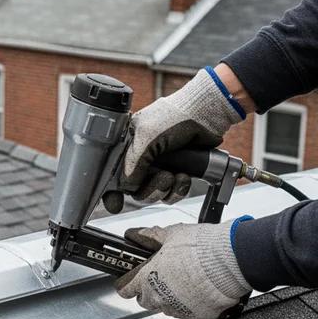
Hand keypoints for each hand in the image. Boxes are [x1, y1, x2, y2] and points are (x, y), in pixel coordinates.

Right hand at [111, 68, 244, 210]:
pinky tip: (184, 177)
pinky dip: (178, 190)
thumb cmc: (175, 116)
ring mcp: (158, 167)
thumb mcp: (145, 137)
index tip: (115, 203)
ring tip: (175, 175)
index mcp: (126, 146)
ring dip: (164, 190)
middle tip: (162, 178)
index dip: (111, 192)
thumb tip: (127, 188)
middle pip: (134, 189)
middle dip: (148, 190)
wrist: (206, 115)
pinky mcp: (175, 172)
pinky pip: (170, 193)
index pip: (112, 174)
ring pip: (152, 194)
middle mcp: (140, 158)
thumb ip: (132, 164)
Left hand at [115, 220, 251, 318]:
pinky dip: (188, 304)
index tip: (128, 283)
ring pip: (165, 308)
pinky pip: (186, 313)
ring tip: (181, 283)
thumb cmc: (201, 248)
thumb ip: (150, 236)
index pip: (125, 290)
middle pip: (145, 301)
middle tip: (160, 278)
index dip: (126, 285)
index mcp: (147, 278)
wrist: (230, 261)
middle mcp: (159, 297)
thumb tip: (136, 234)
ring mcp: (177, 308)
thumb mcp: (171, 234)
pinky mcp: (195, 316)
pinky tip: (195, 291)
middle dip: (148, 291)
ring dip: (168, 298)